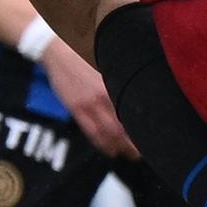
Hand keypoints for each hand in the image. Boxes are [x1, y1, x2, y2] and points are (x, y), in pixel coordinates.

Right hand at [39, 41, 137, 158]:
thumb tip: (132, 98)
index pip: (130, 112)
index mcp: (113, 85)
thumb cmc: (84, 56)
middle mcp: (102, 97)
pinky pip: (90, 132)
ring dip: (117, 147)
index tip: (149, 136)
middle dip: (131, 144)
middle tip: (140, 152)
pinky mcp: (75, 109)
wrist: (57, 51)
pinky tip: (109, 148)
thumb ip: (117, 84)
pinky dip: (101, 143)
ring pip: (106, 133)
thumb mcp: (105, 67)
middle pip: (120, 128)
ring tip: (126, 154)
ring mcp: (87, 104)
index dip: (140, 128)